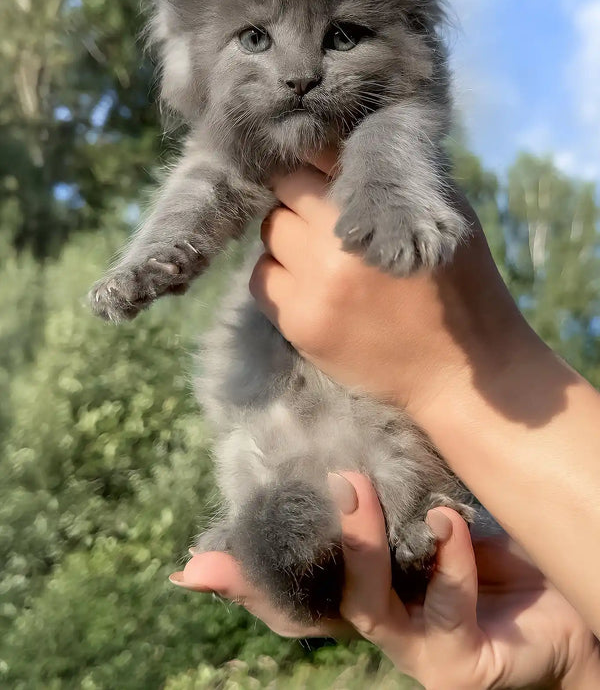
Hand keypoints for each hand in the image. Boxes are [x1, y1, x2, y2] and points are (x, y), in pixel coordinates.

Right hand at [170, 474, 599, 689]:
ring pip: (364, 608)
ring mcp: (416, 650)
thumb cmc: (504, 551)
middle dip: (277, 569)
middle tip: (284, 488)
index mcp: (370, 586)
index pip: (294, 584)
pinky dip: (446, 559)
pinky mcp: (458, 666)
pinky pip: (442, 612)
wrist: (577, 600)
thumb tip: (347, 440)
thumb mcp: (435, 511)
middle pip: (309, 608)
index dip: (242, 578)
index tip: (192, 567)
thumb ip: (392, 489)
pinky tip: (449, 519)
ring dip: (358, 546)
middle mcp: (382, 622)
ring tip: (356, 488)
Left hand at [248, 152, 530, 418]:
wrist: (463, 372)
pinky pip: (261, 280)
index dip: (316, 157)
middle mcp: (337, 243)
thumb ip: (390, 176)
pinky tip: (307, 283)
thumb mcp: (440, 211)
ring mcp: (313, 287)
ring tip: (316, 251)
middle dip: (299, 194)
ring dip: (286, 234)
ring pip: (268, 233)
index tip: (321, 168)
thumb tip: (341, 145)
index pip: (316, 154)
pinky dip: (278, 274)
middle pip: (284, 190)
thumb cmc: (461, 284)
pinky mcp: (299, 324)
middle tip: (321, 211)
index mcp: (376, 207)